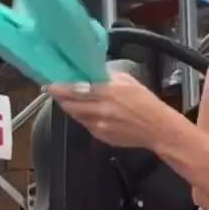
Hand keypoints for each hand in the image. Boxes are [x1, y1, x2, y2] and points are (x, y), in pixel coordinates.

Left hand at [45, 68, 175, 152]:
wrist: (158, 129)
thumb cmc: (146, 102)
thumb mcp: (128, 81)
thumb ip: (107, 76)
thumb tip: (90, 72)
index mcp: (107, 92)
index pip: (75, 89)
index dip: (59, 87)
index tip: (50, 83)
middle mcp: (100, 110)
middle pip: (70, 105)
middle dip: (61, 98)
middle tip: (56, 91)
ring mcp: (100, 126)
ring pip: (76, 116)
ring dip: (71, 107)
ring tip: (71, 100)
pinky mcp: (101, 137)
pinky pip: (86, 125)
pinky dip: (84, 118)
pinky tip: (89, 112)